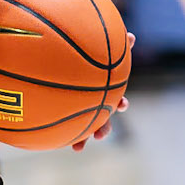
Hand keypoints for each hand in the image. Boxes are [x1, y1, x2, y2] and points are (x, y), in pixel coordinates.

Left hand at [70, 32, 131, 149]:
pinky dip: (61, 133)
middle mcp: (95, 103)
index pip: (116, 100)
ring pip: (83, 127)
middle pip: (101, 120)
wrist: (59, 64)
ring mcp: (81, 109)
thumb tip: (131, 36)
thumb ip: (114, 45)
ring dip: (82, 138)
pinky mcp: (65, 113)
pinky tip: (53, 140)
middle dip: (103, 128)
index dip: (120, 104)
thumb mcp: (98, 51)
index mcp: (103, 91)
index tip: (122, 105)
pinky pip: (63, 125)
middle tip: (100, 135)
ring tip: (78, 147)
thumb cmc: (83, 55)